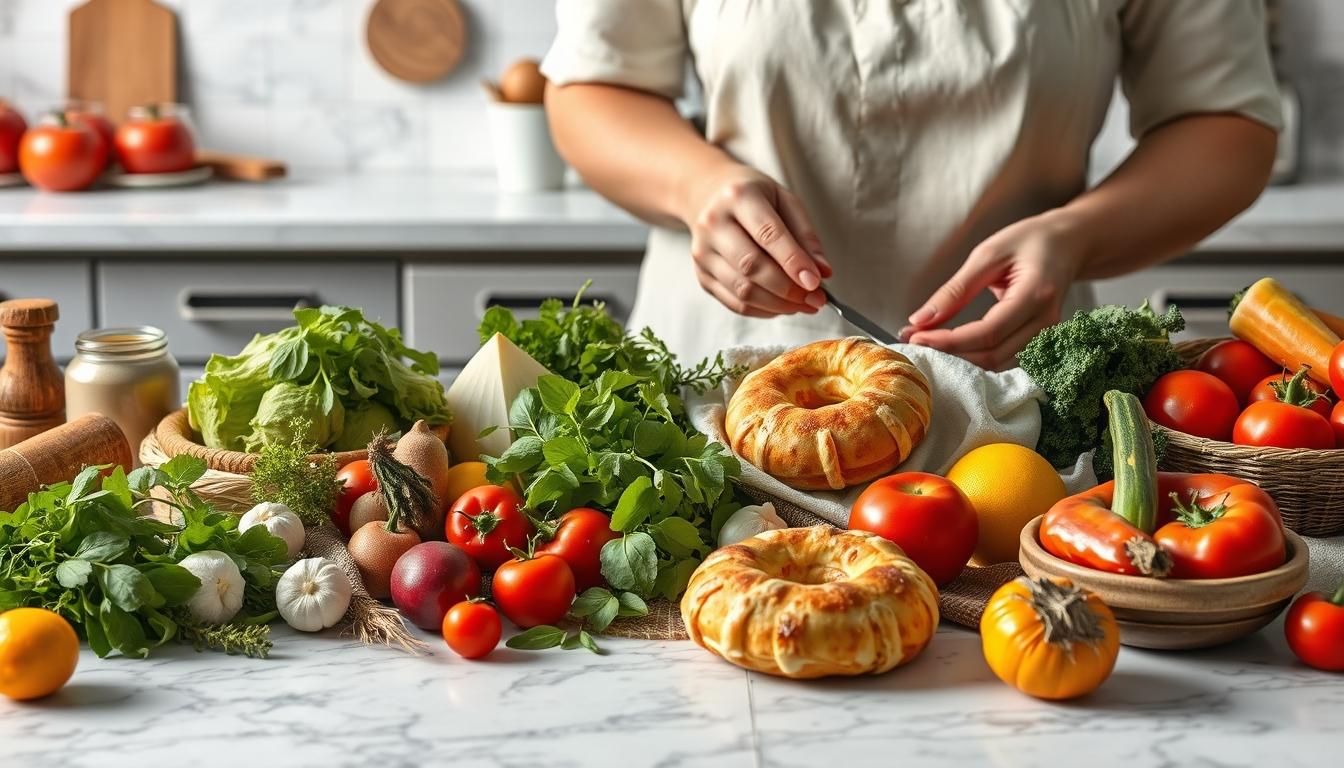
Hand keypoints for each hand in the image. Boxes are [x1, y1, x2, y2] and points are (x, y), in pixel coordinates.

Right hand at [681, 164, 832, 316]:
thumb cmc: (755, 198)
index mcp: (738, 197)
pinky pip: (735, 303)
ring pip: (742, 290)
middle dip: (788, 289)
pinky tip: (782, 305)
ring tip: (803, 304)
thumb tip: (822, 272)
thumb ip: (806, 236)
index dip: (793, 262)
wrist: (709, 195)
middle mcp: (713, 224)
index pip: (768, 234)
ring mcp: (703, 253)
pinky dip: (763, 310)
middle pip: (751, 266)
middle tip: (816, 299)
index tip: (816, 282)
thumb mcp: (786, 202)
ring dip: (778, 304)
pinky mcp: (701, 276)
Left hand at [904, 212, 1084, 369]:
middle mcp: (1046, 321)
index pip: (988, 333)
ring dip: (958, 358)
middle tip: (912, 340)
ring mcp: (1046, 334)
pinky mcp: (1038, 339)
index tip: (915, 336)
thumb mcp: (988, 253)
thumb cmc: (1031, 240)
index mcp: (1036, 295)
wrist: (1070, 242)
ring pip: (997, 361)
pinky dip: (973, 354)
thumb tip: (921, 319)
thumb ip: (956, 289)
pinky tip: (948, 343)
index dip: (949, 341)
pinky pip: (1003, 356)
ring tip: (925, 341)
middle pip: (992, 355)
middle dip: (949, 353)